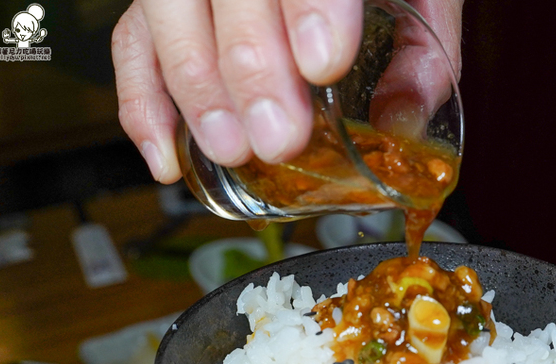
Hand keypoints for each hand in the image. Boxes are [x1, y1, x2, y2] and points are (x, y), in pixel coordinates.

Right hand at [111, 0, 462, 183]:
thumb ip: (422, 50)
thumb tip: (400, 121)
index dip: (307, 5)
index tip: (323, 62)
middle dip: (250, 64)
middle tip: (280, 136)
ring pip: (165, 8)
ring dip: (194, 87)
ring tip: (231, 149)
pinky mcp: (163, 3)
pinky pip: (133, 42)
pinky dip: (141, 103)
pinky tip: (168, 156)